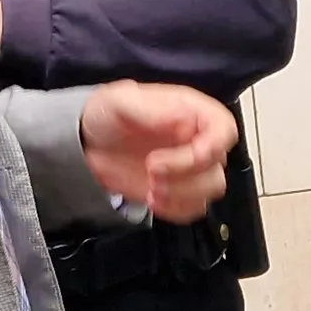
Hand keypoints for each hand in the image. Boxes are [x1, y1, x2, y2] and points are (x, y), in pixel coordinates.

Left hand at [79, 82, 234, 220]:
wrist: (87, 144)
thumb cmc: (106, 115)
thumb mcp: (121, 101)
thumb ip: (152, 108)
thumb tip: (183, 118)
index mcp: (190, 111)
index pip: (223, 128)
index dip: (214, 146)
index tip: (192, 156)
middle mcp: (195, 140)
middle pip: (217, 165)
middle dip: (186, 175)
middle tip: (151, 171)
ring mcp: (188, 168)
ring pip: (210, 189)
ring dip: (182, 195)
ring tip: (151, 189)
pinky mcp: (177, 191)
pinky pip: (194, 208)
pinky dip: (175, 210)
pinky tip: (152, 200)